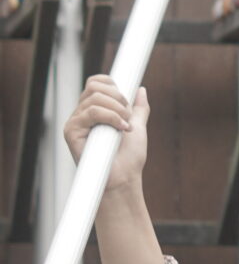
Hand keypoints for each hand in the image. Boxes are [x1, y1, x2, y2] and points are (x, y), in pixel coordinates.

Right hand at [64, 77, 147, 193]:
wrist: (124, 180)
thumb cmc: (129, 159)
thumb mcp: (137, 128)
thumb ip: (138, 109)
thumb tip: (141, 90)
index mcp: (95, 110)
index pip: (96, 84)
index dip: (113, 86)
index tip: (127, 103)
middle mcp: (82, 114)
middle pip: (94, 86)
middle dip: (118, 97)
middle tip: (129, 116)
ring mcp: (76, 122)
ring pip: (94, 97)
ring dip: (117, 109)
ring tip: (126, 126)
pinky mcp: (72, 131)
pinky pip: (91, 112)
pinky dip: (111, 117)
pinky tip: (122, 129)